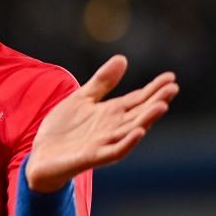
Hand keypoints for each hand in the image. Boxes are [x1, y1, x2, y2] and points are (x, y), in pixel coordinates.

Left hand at [26, 55, 177, 191]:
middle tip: (173, 88)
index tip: (171, 77)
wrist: (41, 157)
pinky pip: (115, 152)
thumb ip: (102, 82)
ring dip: (147, 119)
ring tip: (161, 106)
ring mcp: (104, 143)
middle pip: (139, 113)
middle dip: (156, 101)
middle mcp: (113, 128)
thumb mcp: (82, 98)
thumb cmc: (63, 130)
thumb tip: (123, 59)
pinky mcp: (93, 157)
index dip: (154, 89)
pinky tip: (139, 132)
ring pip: (131, 130)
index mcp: (111, 113)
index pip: (138, 99)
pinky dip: (128, 143)